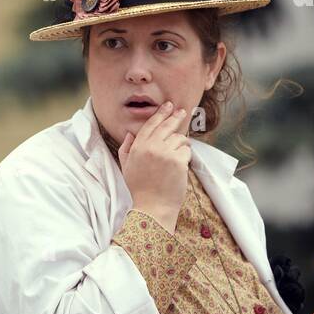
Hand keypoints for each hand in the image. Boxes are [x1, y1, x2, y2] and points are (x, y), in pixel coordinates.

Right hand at [116, 102, 190, 232]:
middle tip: (182, 111)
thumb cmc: (139, 189)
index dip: (160, 113)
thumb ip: (126, 149)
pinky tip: (180, 165)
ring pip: (180, 138)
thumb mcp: (126, 167)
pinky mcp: (178, 161)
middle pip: (167, 126)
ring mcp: (165, 153)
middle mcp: (151, 147)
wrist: (151, 207)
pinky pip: (186, 151)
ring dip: (182, 143)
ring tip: (179, 152)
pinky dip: (186, 156)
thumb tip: (130, 134)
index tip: (168, 106)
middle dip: (176, 117)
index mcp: (137, 147)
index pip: (150, 124)